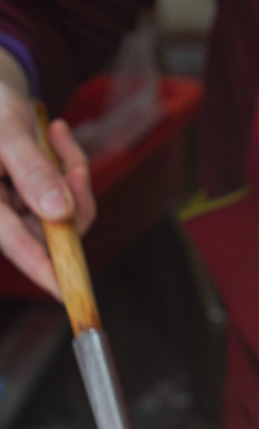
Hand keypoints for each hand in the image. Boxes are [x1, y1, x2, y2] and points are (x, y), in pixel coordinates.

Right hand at [0, 51, 95, 298]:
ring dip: (74, 174)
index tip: (66, 291)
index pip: (13, 240)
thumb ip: (32, 171)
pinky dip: (71, 165)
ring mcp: (19, 205)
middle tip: (76, 164)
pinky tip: (58, 134)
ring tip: (58, 133)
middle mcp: (1, 210)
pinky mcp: (36, 196)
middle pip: (51, 229)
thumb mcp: (8, 132)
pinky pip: (70, 193)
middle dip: (74, 197)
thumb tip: (60, 214)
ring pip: (67, 212)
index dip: (40, 267)